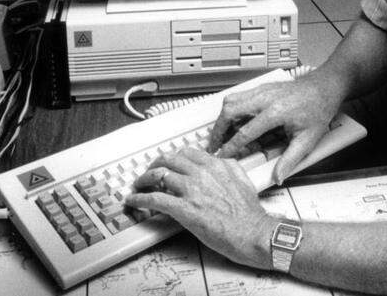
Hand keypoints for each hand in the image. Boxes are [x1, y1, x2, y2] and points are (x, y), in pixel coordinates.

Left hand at [125, 148, 275, 267]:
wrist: (252, 233)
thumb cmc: (249, 213)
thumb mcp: (243, 180)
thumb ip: (230, 166)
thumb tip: (221, 161)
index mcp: (215, 165)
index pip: (186, 153)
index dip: (174, 158)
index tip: (169, 164)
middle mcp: (201, 173)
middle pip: (168, 160)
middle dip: (155, 165)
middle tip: (150, 173)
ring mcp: (191, 190)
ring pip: (158, 176)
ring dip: (144, 180)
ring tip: (139, 185)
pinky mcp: (184, 209)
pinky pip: (155, 199)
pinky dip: (140, 198)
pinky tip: (134, 201)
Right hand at [208, 73, 346, 183]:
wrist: (324, 88)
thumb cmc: (318, 109)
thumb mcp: (308, 139)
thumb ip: (290, 160)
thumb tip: (278, 176)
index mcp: (276, 112)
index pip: (245, 132)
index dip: (231, 147)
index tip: (223, 156)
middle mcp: (265, 98)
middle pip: (230, 111)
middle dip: (218, 130)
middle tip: (214, 145)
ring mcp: (262, 90)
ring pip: (231, 100)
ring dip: (222, 118)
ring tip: (220, 134)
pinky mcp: (262, 88)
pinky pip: (239, 96)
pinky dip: (231, 109)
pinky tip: (233, 121)